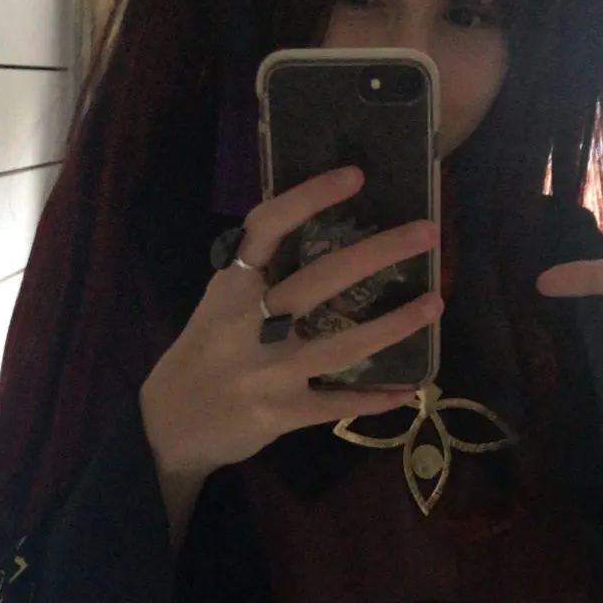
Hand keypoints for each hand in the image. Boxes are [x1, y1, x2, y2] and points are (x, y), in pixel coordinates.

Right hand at [139, 166, 440, 530]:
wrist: (167, 427)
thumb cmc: (201, 356)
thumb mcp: (217, 305)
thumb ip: (258, 276)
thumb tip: (313, 235)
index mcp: (232, 286)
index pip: (269, 226)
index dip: (310, 196)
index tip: (355, 176)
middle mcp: (249, 323)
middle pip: (321, 279)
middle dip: (379, 253)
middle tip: (427, 233)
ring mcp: (267, 372)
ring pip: (341, 345)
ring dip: (394, 326)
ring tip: (434, 304)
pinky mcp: (280, 414)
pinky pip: (337, 404)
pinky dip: (375, 399)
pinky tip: (410, 390)